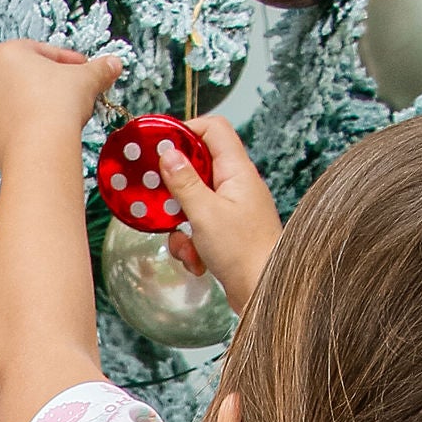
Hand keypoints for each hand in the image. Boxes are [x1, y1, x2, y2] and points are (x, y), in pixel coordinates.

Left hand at [0, 40, 125, 176]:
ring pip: (17, 104)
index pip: (43, 52)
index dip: (69, 62)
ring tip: (63, 117)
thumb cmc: (56, 106)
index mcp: (5, 54)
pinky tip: (47, 136)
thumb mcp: (86, 79)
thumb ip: (100, 69)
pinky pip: (11, 128)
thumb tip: (113, 65)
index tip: (85, 71)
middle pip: (27, 78)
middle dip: (52, 85)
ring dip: (39, 107)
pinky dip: (28, 129)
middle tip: (75, 94)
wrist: (38, 150)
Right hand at [154, 119, 283, 308]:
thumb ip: (184, 182)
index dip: (185, 131)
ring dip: (180, 223)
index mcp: (237, 171)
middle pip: (197, 166)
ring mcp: (232, 208)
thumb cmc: (243, 253)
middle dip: (174, 188)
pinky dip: (191, 242)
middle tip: (157, 199)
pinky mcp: (227, 230)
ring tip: (185, 243)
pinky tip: (196, 261)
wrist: (264, 292)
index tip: (159, 146)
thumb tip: (168, 154)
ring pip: (193, 201)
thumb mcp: (204, 214)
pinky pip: (198, 226)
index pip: (213, 129)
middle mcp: (237, 184)